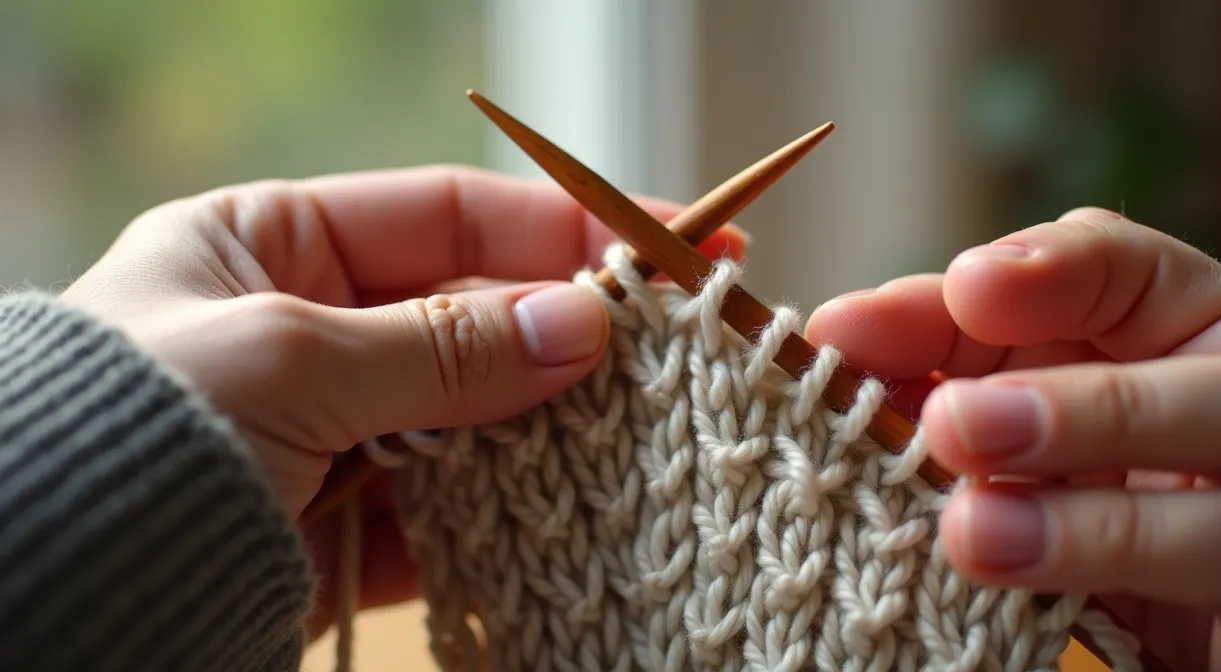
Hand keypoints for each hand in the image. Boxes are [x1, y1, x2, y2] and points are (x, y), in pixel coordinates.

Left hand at [57, 164, 746, 637]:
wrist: (48, 597)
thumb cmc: (135, 434)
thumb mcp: (290, 359)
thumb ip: (442, 345)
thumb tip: (581, 321)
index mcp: (263, 246)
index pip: (445, 214)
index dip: (559, 225)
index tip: (667, 241)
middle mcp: (299, 332)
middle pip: (470, 315)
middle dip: (568, 330)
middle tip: (681, 341)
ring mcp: (324, 433)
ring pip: (470, 416)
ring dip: (552, 423)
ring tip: (650, 425)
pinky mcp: (335, 528)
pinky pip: (445, 507)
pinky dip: (507, 509)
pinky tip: (578, 501)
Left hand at [807, 207, 1220, 670]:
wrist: (1164, 601)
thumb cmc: (1072, 469)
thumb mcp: (1009, 395)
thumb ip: (941, 360)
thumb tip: (837, 335)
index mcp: (1189, 326)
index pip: (1142, 269)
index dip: (1058, 272)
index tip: (966, 287)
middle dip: (1080, 408)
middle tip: (951, 425)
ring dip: (1093, 524)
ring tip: (972, 531)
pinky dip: (1120, 584)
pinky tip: (1017, 587)